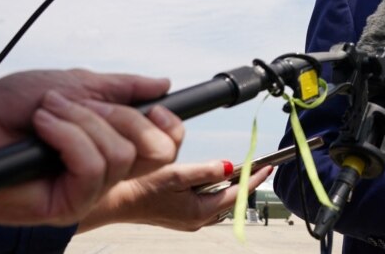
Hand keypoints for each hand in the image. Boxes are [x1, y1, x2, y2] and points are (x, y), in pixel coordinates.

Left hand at [0, 69, 183, 225]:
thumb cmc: (12, 106)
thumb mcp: (75, 84)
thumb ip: (121, 87)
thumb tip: (164, 84)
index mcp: (113, 144)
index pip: (166, 146)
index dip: (170, 125)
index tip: (155, 106)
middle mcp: (107, 174)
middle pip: (156, 152)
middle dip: (123, 117)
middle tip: (82, 103)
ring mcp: (88, 193)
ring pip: (120, 155)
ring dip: (82, 120)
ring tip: (48, 111)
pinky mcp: (66, 206)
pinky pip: (92, 168)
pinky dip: (68, 136)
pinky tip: (43, 126)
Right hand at [78, 161, 273, 231]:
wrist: (115, 201)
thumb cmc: (141, 188)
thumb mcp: (176, 175)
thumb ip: (206, 170)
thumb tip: (230, 167)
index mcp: (200, 212)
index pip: (238, 193)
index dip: (254, 178)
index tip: (269, 166)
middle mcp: (197, 219)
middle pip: (231, 199)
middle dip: (245, 182)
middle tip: (259, 166)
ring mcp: (189, 219)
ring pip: (219, 200)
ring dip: (229, 185)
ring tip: (240, 169)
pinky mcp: (181, 215)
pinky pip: (206, 201)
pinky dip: (213, 189)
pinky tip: (212, 178)